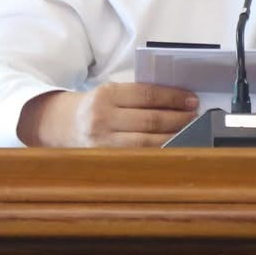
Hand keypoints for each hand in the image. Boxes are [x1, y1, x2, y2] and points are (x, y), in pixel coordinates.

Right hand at [18, 82, 200, 147]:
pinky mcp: (105, 161)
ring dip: (173, 138)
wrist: (60, 126)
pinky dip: (159, 154)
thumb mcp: (109, 93)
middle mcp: (102, 119)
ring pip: (147, 143)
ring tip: (189, 132)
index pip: (147, 95)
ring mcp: (103, 144)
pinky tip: (173, 149)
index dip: (173, 97)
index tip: (191, 99)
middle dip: (178, 119)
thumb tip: (177, 100)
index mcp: (106, 95)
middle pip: (150, 120)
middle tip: (195, 116)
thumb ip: (137, 96)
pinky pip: (139, 158)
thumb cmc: (94, 107)